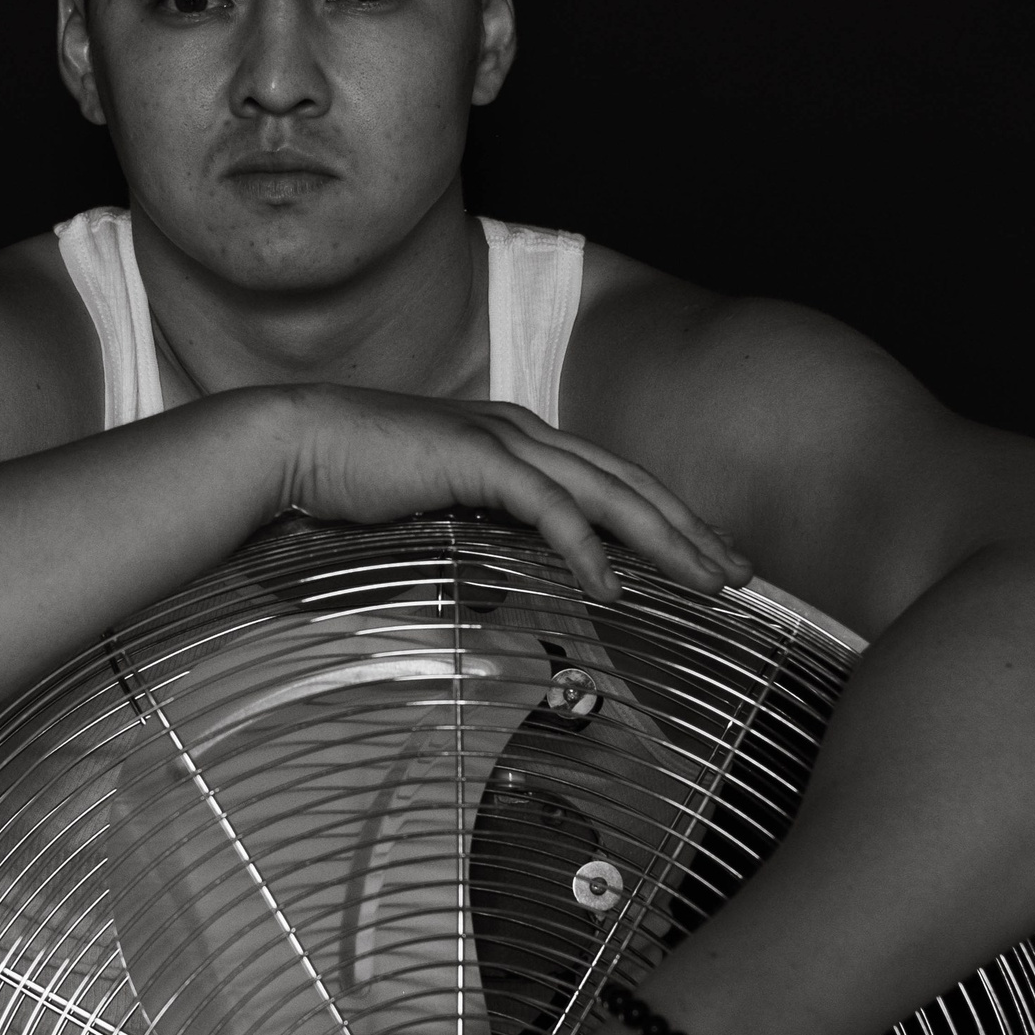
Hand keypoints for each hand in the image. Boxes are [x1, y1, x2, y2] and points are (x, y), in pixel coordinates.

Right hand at [273, 386, 747, 598]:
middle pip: (630, 484)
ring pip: (607, 493)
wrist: (292, 447)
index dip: (668, 519)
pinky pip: (548, 509)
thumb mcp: (434, 522)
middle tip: (742, 574)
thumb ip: (477, 547)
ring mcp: (503, 440)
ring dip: (664, 539)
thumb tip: (499, 602)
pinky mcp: (476, 458)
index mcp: (519, 442)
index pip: (614, 482)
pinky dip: (585, 548)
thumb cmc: (351, 487)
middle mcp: (524, 432)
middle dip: (692, 530)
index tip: (708, 560)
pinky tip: (613, 588)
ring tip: (707, 582)